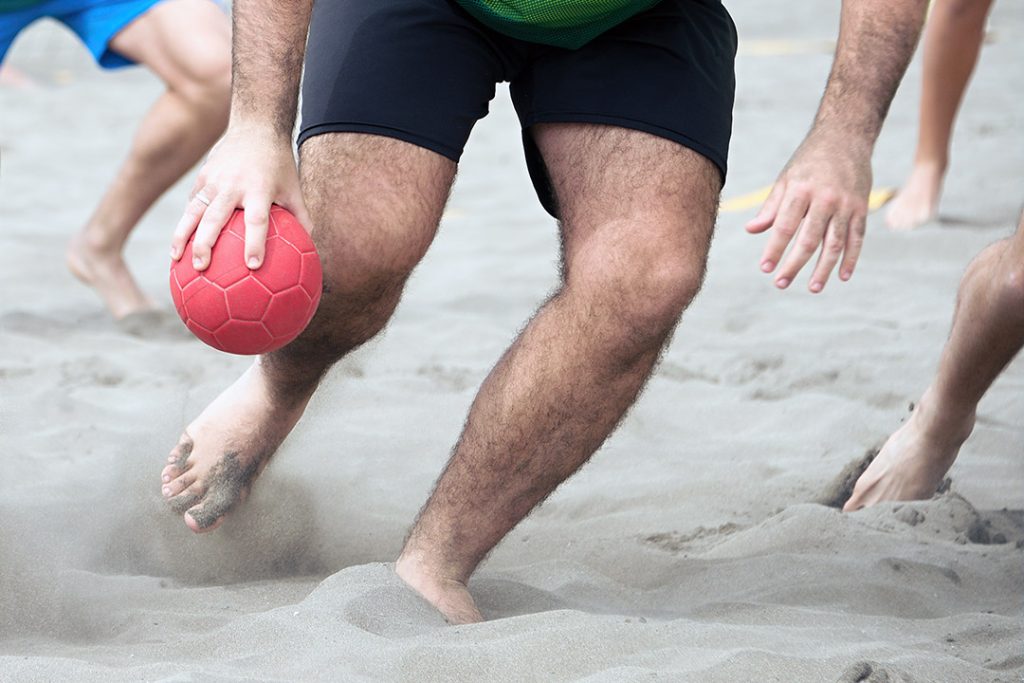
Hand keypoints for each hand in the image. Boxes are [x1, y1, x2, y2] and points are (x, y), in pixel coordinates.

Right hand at [171, 123, 309, 270]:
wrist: (255, 127)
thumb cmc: (279, 165)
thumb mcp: (294, 188)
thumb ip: (301, 218)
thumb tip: (308, 250)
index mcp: (260, 189)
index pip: (257, 220)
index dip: (255, 243)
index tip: (253, 266)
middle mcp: (233, 184)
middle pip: (216, 218)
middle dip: (206, 244)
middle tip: (202, 268)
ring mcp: (214, 179)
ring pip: (194, 211)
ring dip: (183, 236)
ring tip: (176, 260)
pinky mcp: (202, 176)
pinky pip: (191, 204)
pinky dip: (183, 224)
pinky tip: (179, 245)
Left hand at [745, 131, 871, 292]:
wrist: (846, 137)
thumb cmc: (808, 161)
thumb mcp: (786, 179)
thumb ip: (770, 207)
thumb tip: (751, 230)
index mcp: (800, 190)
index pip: (785, 226)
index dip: (774, 249)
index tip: (765, 268)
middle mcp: (825, 199)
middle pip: (809, 239)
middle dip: (794, 264)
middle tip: (781, 284)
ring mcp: (846, 204)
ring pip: (835, 243)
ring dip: (824, 269)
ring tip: (813, 288)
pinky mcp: (861, 208)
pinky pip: (857, 238)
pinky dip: (851, 258)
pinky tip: (842, 276)